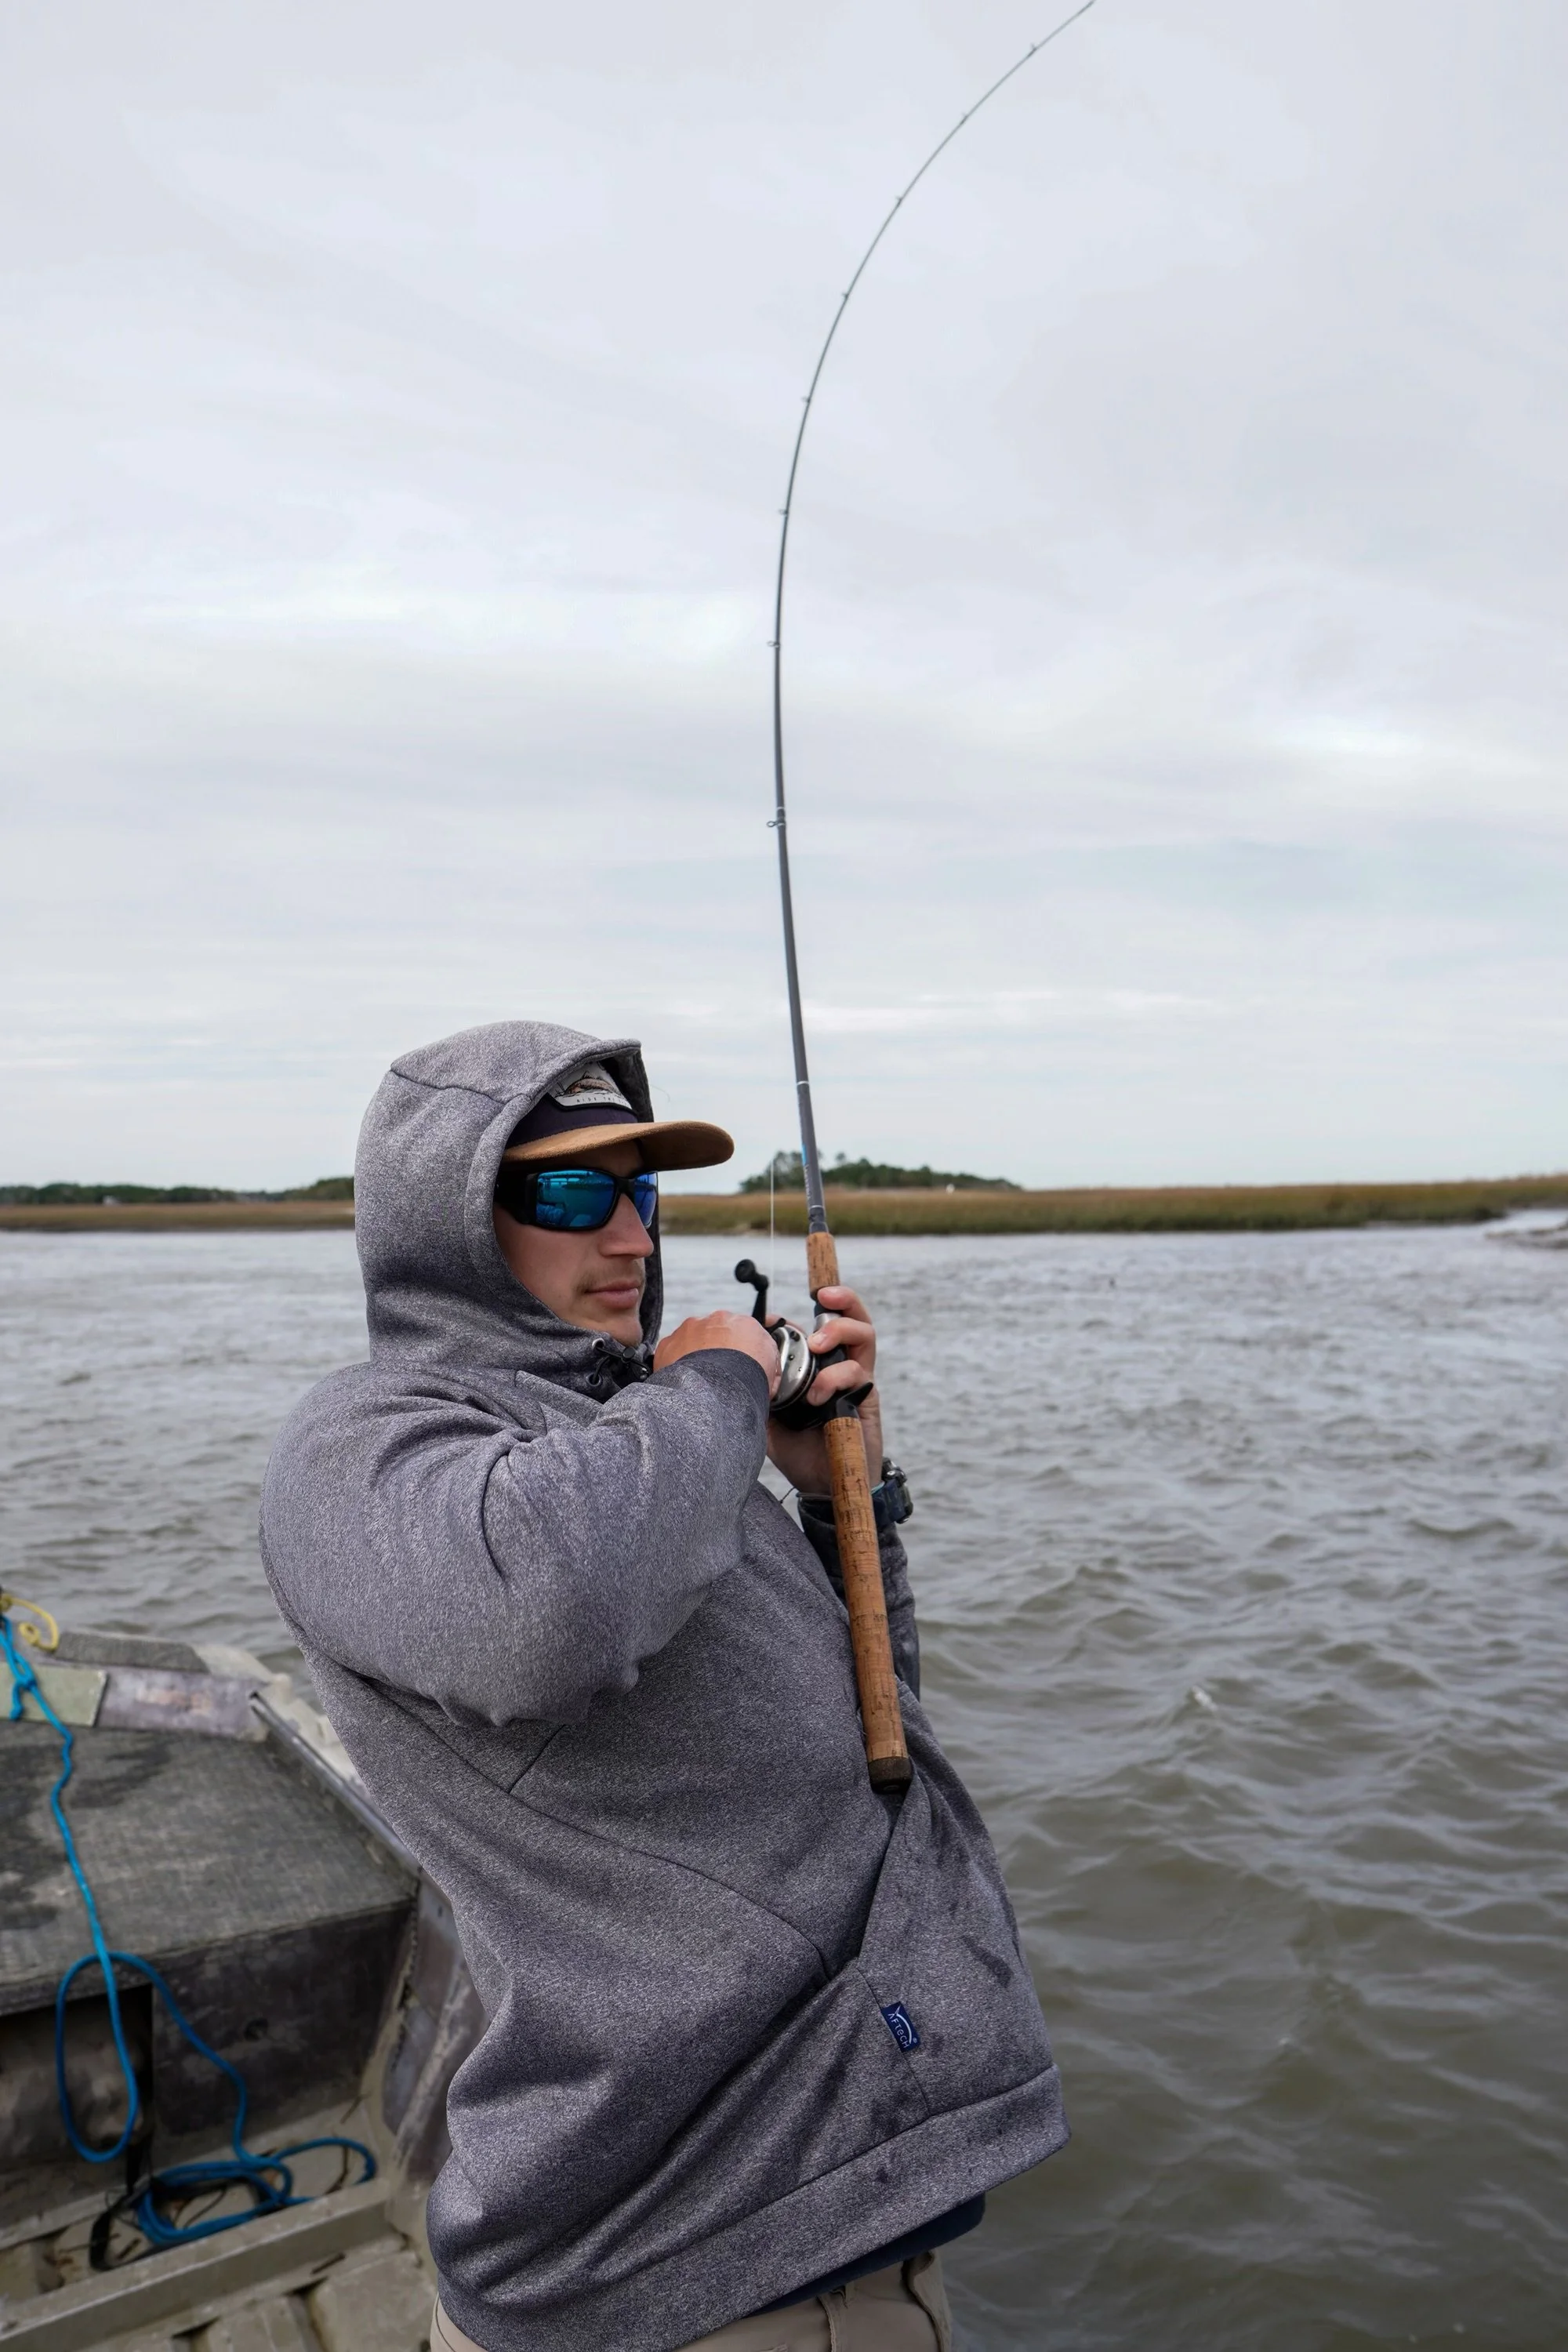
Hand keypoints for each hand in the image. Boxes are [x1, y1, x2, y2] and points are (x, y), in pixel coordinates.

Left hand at [654, 1311, 780, 1395]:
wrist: (714, 1389)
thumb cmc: (745, 1381)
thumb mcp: (772, 1371)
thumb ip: (768, 1361)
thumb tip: (767, 1369)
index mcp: (745, 1323)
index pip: (743, 1332)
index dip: (741, 1350)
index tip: (739, 1364)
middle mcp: (716, 1320)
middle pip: (716, 1333)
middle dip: (716, 1349)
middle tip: (719, 1373)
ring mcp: (690, 1329)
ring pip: (692, 1339)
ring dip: (695, 1354)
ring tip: (700, 1379)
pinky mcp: (669, 1343)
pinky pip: (672, 1352)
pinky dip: (675, 1364)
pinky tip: (684, 1380)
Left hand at [764, 1285, 884, 1498]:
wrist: (822, 1486)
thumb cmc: (795, 1449)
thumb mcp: (767, 1417)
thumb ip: (758, 1390)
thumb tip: (733, 1365)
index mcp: (814, 1365)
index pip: (812, 1327)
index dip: (794, 1317)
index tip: (770, 1316)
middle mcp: (838, 1365)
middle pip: (850, 1317)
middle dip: (840, 1299)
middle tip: (819, 1298)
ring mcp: (855, 1380)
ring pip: (863, 1335)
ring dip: (839, 1330)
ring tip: (816, 1344)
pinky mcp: (867, 1399)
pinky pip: (858, 1374)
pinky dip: (835, 1378)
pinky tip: (817, 1396)